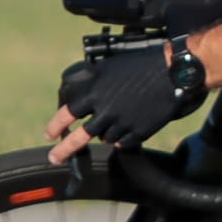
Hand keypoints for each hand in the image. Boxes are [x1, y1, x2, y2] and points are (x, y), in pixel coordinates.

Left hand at [46, 46, 200, 159]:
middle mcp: (105, 111)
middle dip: (64, 149)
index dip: (55, 126)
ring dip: (104, 133)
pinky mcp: (139, 132)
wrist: (172, 73)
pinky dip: (122, 137)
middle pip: (80, 137)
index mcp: (95, 93)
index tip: (48, 134)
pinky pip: (123, 142)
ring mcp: (123, 124)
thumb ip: (94, 82)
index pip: (67, 114)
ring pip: (105, 138)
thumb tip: (84, 92)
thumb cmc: (142, 64)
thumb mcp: (110, 67)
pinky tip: (128, 126)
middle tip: (55, 157)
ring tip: (114, 121)